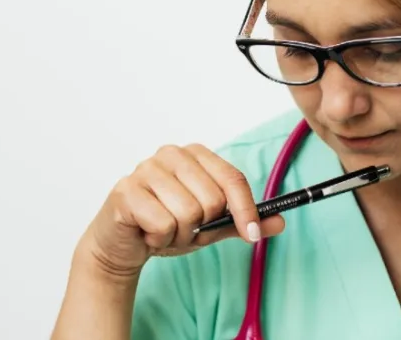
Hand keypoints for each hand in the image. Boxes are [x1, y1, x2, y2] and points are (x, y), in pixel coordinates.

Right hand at [78, 144, 284, 282]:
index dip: (247, 209)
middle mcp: (171, 155)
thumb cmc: (165, 226)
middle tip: (183, 228)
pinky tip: (147, 233)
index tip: (252, 235)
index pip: (232, 178)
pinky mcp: (125, 190)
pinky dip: (159, 239)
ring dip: (178, 235)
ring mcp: (145, 169)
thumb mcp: (210, 226)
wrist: (122, 244)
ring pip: (188, 213)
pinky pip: (162, 224)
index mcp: (195, 155)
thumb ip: (242, 221)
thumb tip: (278, 221)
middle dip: (201, 226)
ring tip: (164, 230)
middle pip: (212, 200)